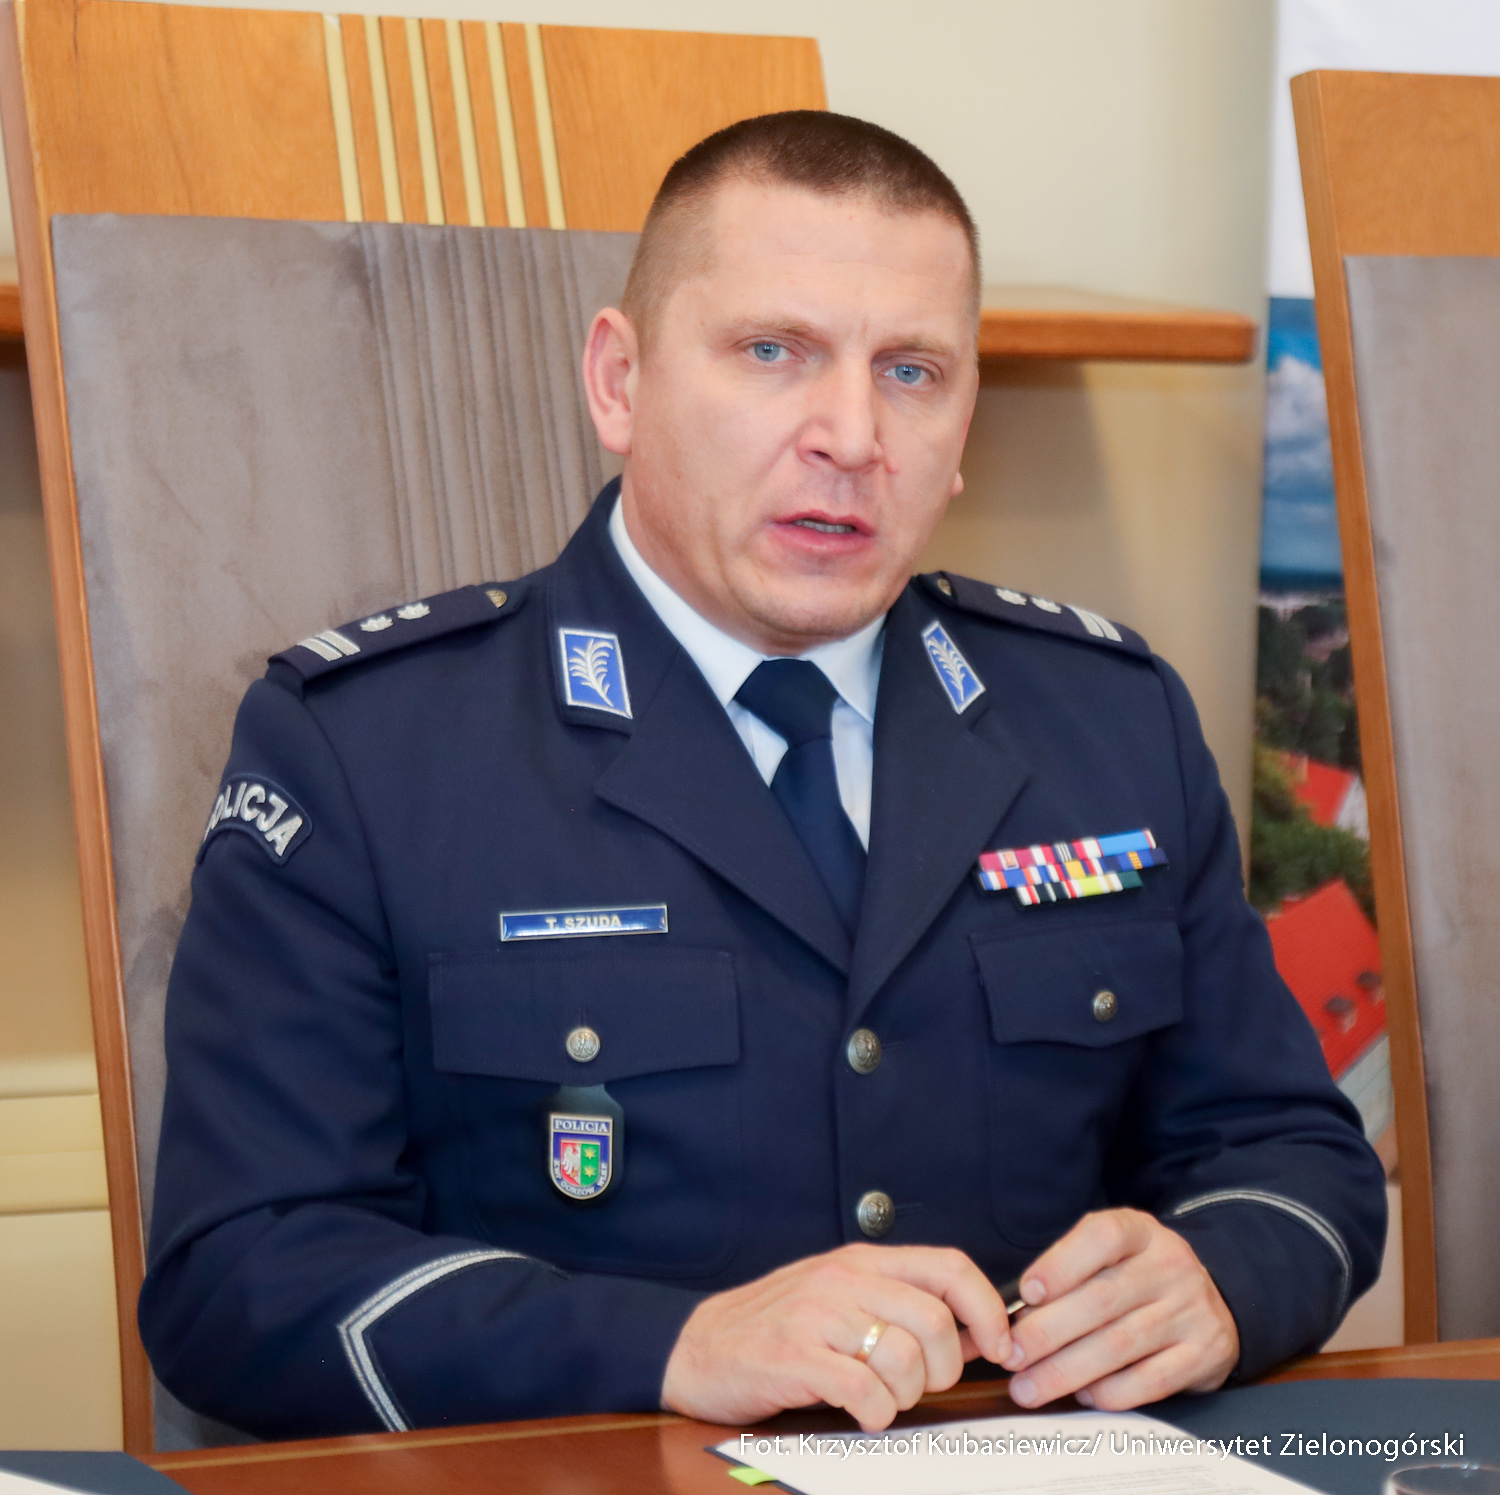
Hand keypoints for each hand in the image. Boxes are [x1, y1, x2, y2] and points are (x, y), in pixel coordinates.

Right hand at [660, 1243, 1010, 1430]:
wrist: (698, 1345)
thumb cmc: (778, 1326)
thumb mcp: (841, 1297)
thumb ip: (900, 1303)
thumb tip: (978, 1331)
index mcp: (862, 1261)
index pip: (949, 1267)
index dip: (987, 1309)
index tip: (998, 1346)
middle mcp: (843, 1279)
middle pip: (935, 1321)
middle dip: (946, 1369)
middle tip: (923, 1387)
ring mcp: (816, 1316)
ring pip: (904, 1358)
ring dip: (906, 1396)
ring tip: (882, 1399)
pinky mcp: (793, 1357)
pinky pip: (862, 1390)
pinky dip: (875, 1413)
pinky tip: (861, 1412)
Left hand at [1002, 1209, 1237, 1410]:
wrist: (1213, 1301)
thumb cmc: (1141, 1275)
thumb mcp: (1113, 1253)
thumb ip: (1071, 1272)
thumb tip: (1020, 1314)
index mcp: (1141, 1231)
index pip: (1102, 1237)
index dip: (1061, 1264)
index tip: (1026, 1293)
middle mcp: (1170, 1265)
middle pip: (1102, 1299)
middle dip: (1047, 1332)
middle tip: (1011, 1355)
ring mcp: (1191, 1310)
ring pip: (1119, 1344)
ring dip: (1065, 1370)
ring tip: (1029, 1386)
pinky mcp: (1205, 1354)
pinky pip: (1150, 1380)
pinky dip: (1109, 1391)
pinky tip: (1082, 1394)